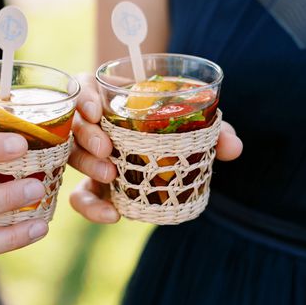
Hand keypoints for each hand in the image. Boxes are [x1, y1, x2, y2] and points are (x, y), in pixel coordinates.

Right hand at [69, 73, 242, 223]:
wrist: (159, 142)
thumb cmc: (172, 124)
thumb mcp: (191, 121)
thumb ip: (212, 130)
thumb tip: (233, 148)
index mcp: (105, 96)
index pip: (81, 90)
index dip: (83, 99)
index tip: (96, 110)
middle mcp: (90, 123)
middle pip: (73, 125)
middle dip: (86, 137)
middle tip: (107, 149)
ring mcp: (87, 154)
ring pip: (72, 157)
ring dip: (88, 165)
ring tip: (110, 176)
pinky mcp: (89, 183)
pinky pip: (80, 196)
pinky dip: (91, 207)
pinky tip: (112, 215)